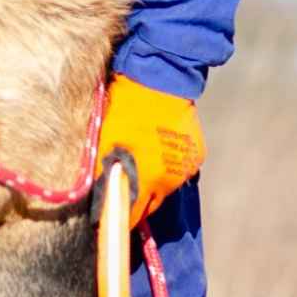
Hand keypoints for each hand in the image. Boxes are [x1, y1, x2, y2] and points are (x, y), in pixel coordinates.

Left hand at [95, 74, 205, 227]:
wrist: (161, 79)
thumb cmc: (126, 109)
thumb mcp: (106, 142)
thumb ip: (104, 176)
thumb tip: (100, 200)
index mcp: (147, 179)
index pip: (132, 217)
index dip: (119, 217)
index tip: (110, 217)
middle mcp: (170, 180)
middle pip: (150, 206)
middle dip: (137, 200)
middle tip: (124, 185)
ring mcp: (186, 169)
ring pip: (165, 188)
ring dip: (154, 182)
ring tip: (142, 162)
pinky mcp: (196, 156)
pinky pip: (178, 171)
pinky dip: (168, 167)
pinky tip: (159, 150)